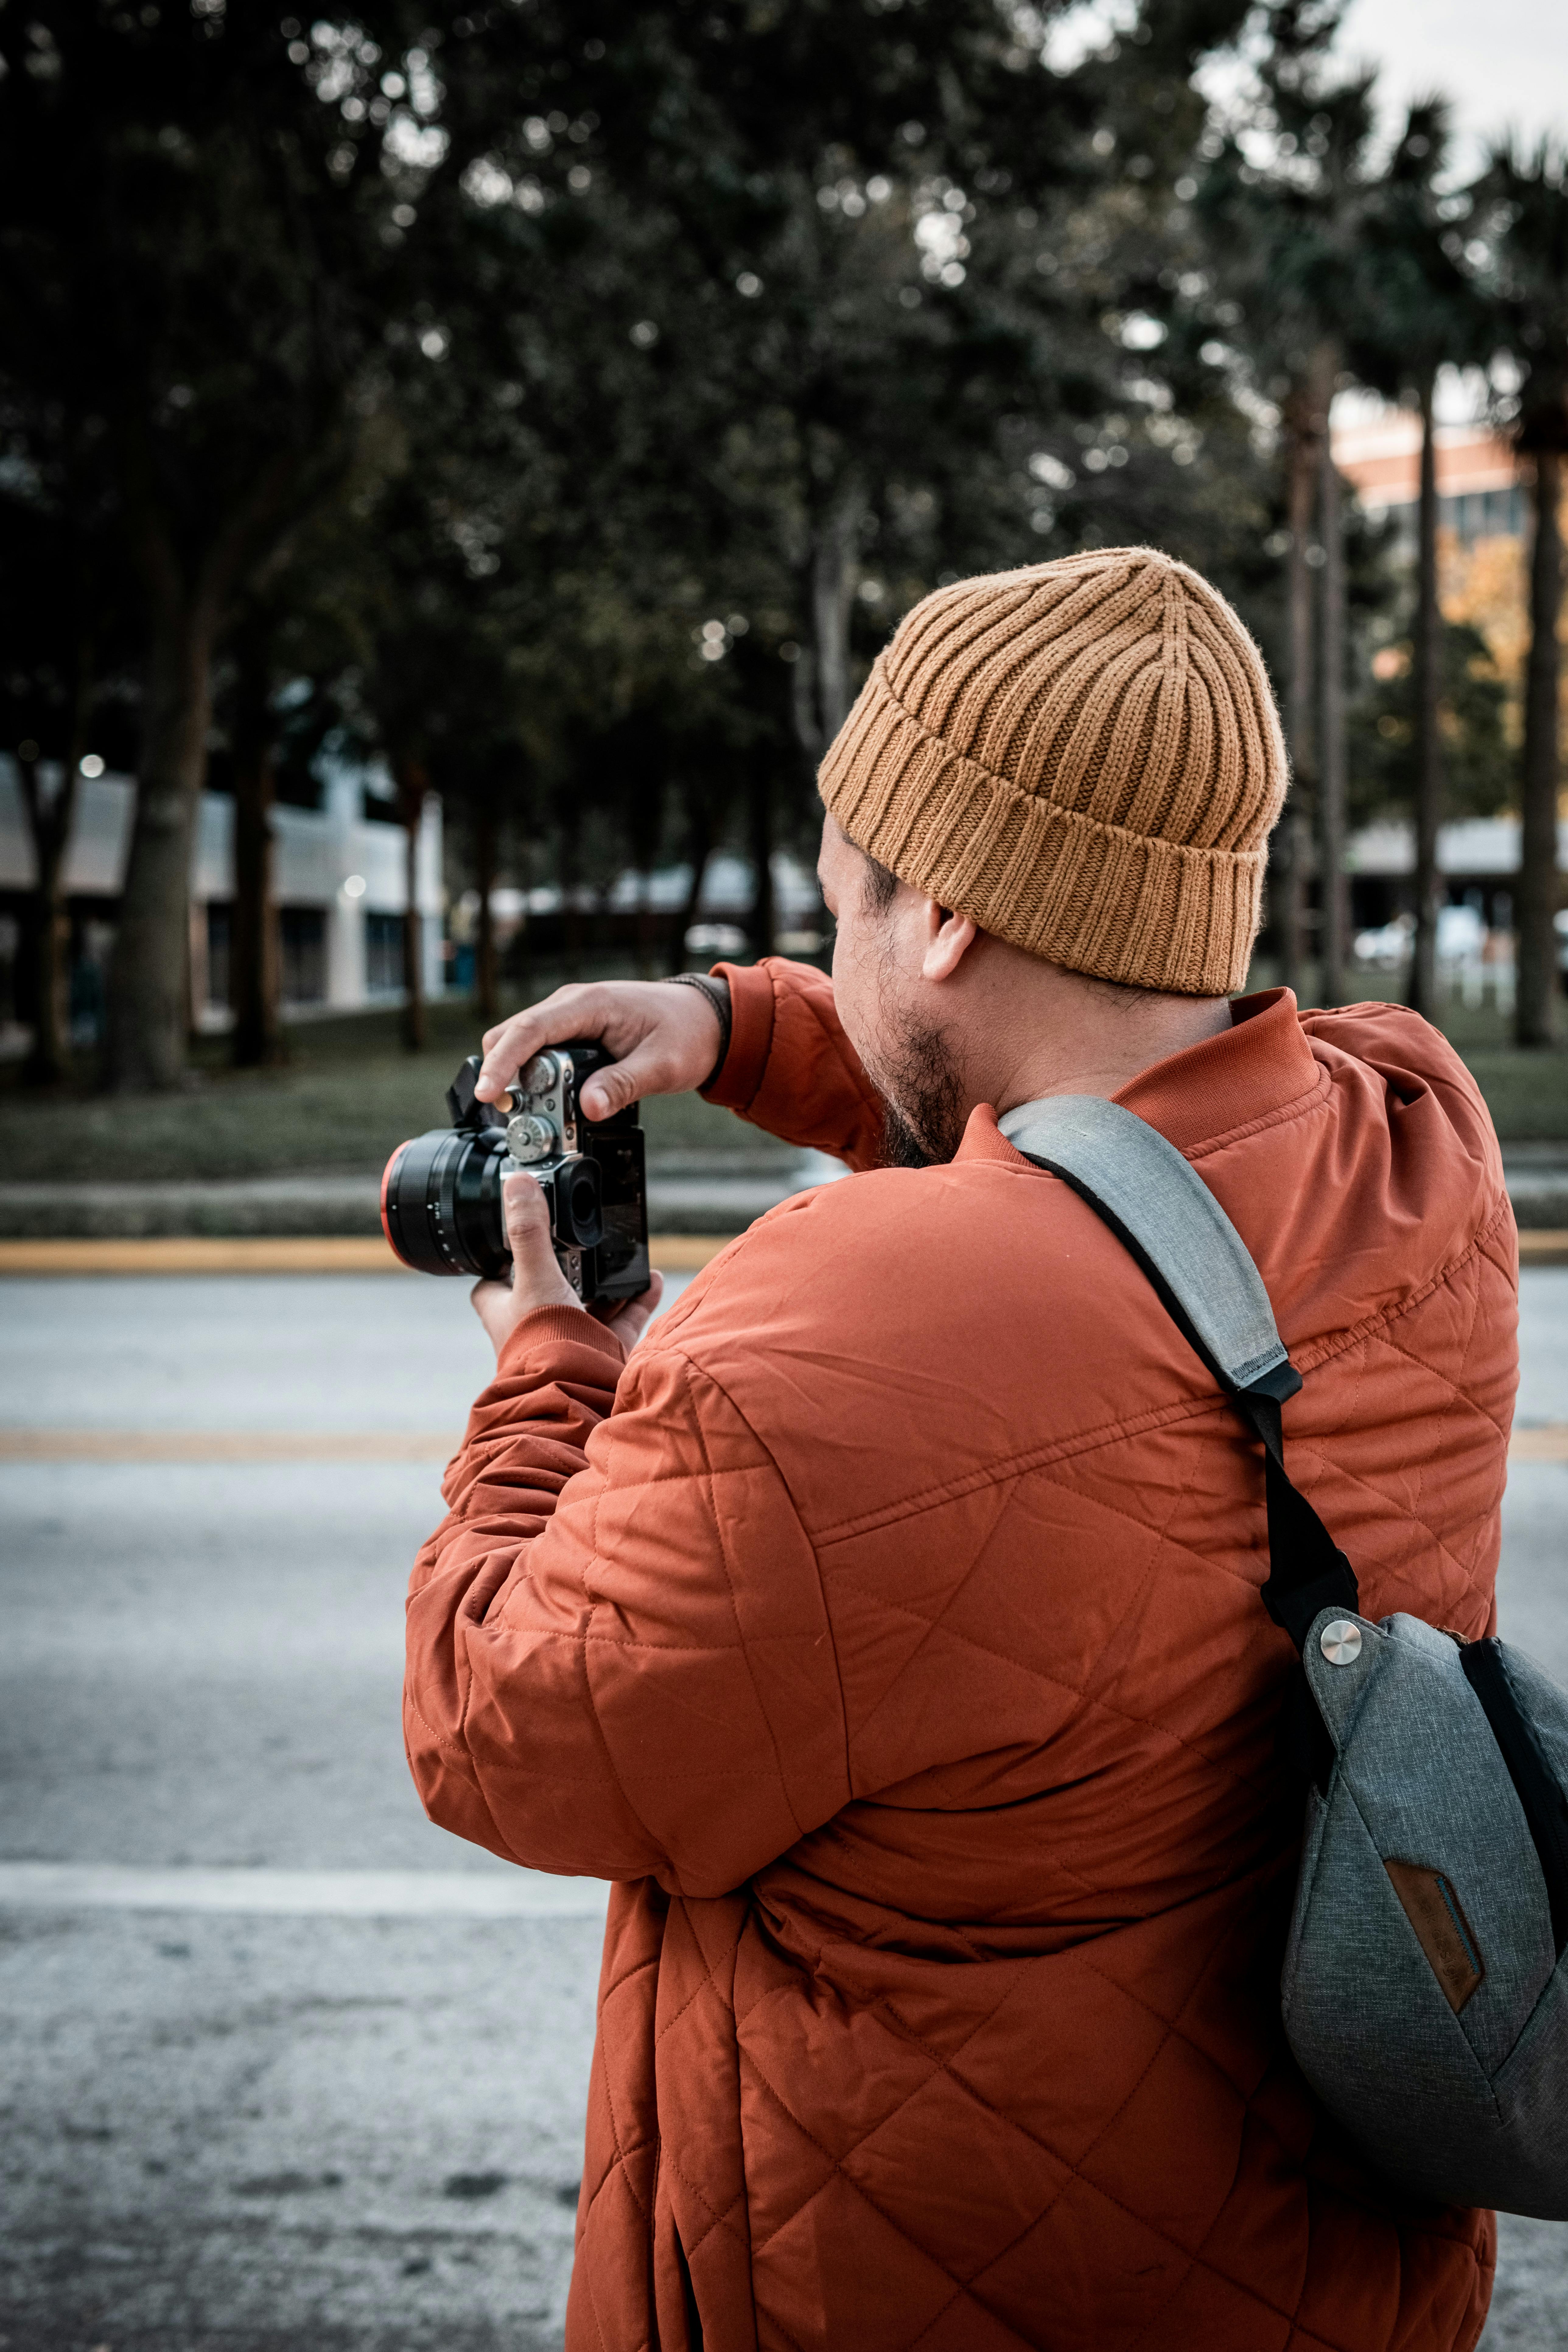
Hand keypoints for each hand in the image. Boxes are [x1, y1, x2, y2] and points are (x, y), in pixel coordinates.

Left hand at [471, 1171, 664, 1360]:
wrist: (573, 1390)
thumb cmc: (541, 1342)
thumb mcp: (535, 1276)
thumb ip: (530, 1232)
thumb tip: (518, 1184)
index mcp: (506, 1309)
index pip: (494, 1280)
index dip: (505, 1259)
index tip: (522, 1235)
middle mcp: (535, 1325)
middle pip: (549, 1287)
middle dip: (569, 1267)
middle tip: (587, 1241)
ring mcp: (570, 1337)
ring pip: (588, 1303)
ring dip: (605, 1282)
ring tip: (622, 1257)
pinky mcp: (602, 1349)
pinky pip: (623, 1319)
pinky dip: (638, 1298)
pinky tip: (651, 1279)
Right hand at [474, 978, 726, 1121]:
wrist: (705, 1020)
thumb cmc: (687, 1034)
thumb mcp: (662, 1065)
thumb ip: (624, 1084)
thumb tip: (588, 1107)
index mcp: (590, 1004)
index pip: (530, 1029)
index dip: (503, 1061)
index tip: (488, 1092)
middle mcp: (571, 1006)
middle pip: (512, 1036)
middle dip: (502, 1073)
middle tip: (509, 1114)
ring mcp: (569, 1019)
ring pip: (521, 1045)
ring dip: (518, 1078)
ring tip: (532, 1114)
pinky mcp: (572, 1034)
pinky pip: (539, 1053)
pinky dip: (533, 1077)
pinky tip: (543, 1103)